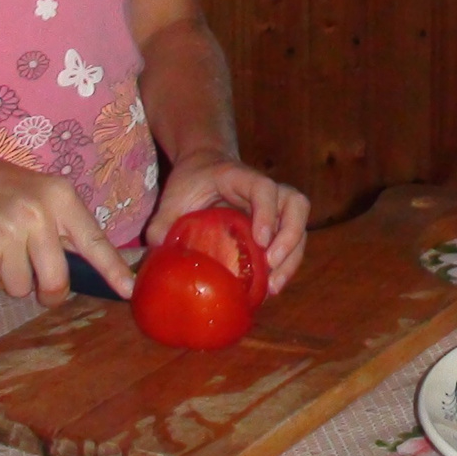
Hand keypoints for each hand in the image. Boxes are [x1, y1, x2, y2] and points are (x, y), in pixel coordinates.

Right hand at [0, 148, 135, 303]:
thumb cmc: (0, 188)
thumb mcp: (41, 194)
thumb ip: (64, 228)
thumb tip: (86, 270)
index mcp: (61, 197)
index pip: (94, 241)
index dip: (113, 270)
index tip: (129, 290)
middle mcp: (39, 213)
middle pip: (56, 280)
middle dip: (49, 294)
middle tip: (41, 288)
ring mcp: (9, 232)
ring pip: (22, 288)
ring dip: (12, 280)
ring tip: (2, 248)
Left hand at [146, 153, 312, 294]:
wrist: (204, 167)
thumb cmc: (190, 181)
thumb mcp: (173, 197)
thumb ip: (162, 224)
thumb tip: (155, 259)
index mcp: (241, 178)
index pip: (264, 188)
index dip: (266, 212)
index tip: (259, 239)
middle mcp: (266, 190)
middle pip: (296, 205)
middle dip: (289, 238)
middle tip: (270, 265)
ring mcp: (275, 207)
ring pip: (300, 226)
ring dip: (292, 257)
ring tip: (274, 287)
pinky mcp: (274, 225)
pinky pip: (292, 243)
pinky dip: (286, 265)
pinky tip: (270, 288)